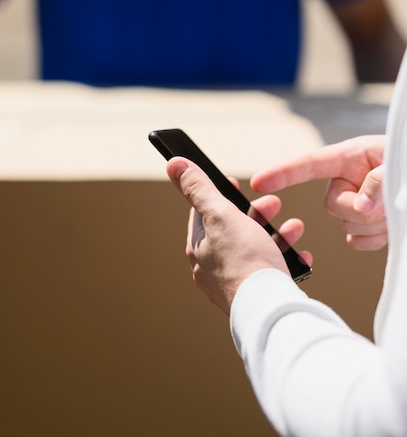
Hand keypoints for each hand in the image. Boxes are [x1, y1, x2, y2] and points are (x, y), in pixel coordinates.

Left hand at [166, 158, 308, 314]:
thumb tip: (174, 164)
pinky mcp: (256, 296)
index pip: (203, 212)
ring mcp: (235, 284)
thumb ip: (199, 188)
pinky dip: (285, 260)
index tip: (235, 181)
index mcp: (200, 248)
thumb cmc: (245, 261)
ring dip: (278, 234)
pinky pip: (271, 272)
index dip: (219, 193)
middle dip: (257, 212)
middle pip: (233, 230)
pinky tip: (300, 256)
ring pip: (256, 250)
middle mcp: (213, 268)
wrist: (270, 310)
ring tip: (294, 227)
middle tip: (273, 203)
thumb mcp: (220, 214)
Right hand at [251, 135, 386, 250]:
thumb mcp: (396, 163)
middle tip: (387, 205)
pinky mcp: (366, 226)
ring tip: (395, 210)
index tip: (258, 183)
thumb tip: (362, 208)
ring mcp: (356, 205)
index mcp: (349, 157)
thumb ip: (378, 181)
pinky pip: (358, 242)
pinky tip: (391, 226)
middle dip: (359, 210)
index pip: (309, 164)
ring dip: (374, 225)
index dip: (283, 173)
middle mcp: (347, 181)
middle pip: (331, 205)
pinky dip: (376, 240)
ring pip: (347, 226)